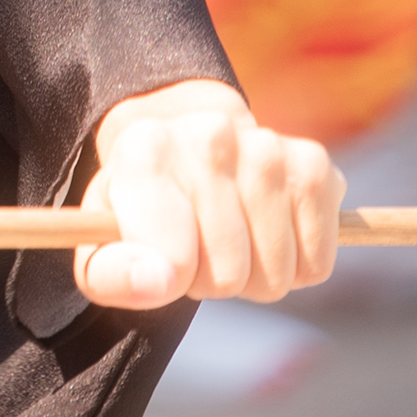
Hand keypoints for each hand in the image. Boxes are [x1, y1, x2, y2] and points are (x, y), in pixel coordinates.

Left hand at [71, 82, 340, 307]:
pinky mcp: (312, 164)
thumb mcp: (100, 242)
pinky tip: (266, 231)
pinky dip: (294, 267)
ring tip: (228, 238)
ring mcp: (267, 145)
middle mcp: (211, 134)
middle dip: (211, 280)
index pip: (175, 263)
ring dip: (253, 275)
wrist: (183, 148)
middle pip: (229, 276)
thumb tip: (158, 282)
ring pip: (276, 275)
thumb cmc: (140, 208)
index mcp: (147, 150)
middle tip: (195, 246)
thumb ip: (110, 273)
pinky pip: (315, 265)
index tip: (159, 262)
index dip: (170, 282)